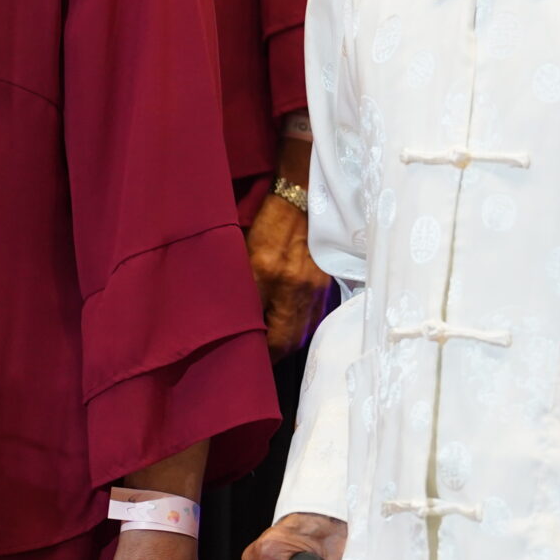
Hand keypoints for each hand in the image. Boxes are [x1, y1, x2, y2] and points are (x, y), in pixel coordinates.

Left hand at [249, 143, 328, 361]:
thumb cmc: (268, 226)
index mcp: (277, 283)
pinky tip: (286, 323)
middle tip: (256, 357)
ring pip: (302, 330)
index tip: (245, 359)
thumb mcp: (246, 258)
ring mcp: (316, 288)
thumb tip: (235, 321)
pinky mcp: (323, 283)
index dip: (260, 355)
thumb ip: (242, 290)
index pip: (274, 340)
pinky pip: (311, 315)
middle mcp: (301, 291)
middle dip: (273, 354)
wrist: (300, 200)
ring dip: (286, 340)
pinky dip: (298, 324)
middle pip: (290, 340)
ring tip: (269, 345)